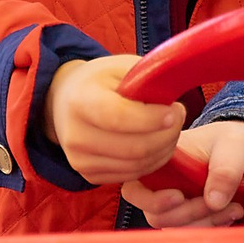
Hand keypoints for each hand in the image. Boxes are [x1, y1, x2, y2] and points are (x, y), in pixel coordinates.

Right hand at [45, 54, 183, 186]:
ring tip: (170, 129)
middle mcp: (75, 135)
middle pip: (135, 148)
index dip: (153, 118)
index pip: (120, 117)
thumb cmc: (100, 81)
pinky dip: (152, 162)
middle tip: (178, 116)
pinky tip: (157, 143)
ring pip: (138, 165)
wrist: (65, 101)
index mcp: (80, 100)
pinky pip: (132, 175)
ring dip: (164, 149)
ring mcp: (80, 160)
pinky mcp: (89, 175)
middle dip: (168, 134)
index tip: (174, 109)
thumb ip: (146, 81)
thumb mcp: (121, 67)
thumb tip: (172, 104)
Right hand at [119, 120, 243, 228]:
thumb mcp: (234, 145)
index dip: (152, 199)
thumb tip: (214, 201)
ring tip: (234, 206)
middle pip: (155, 215)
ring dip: (204, 222)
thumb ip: (225, 169)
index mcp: (160, 162)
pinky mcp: (187, 217)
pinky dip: (212, 227)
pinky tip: (231, 212)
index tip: (179, 196)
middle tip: (217, 202)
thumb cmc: (231, 141)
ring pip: (175, 227)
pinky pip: (192, 233)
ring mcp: (172, 204)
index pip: (135, 188)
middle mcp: (160, 185)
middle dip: (188, 213)